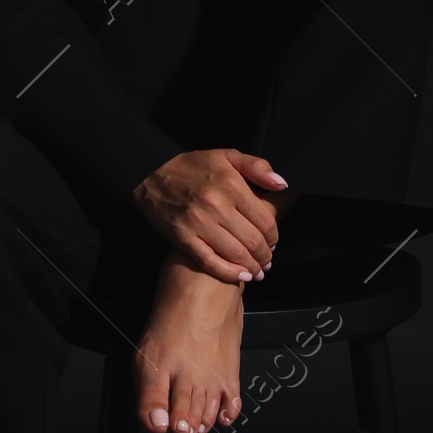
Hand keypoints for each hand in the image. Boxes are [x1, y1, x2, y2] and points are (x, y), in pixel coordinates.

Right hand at [131, 148, 286, 282]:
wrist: (151, 174)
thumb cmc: (191, 166)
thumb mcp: (226, 156)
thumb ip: (257, 167)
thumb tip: (282, 184)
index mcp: (231, 185)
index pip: (265, 220)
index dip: (274, 236)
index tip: (273, 242)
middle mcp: (217, 205)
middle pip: (253, 241)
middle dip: (265, 256)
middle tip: (267, 261)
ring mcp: (199, 223)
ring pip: (236, 254)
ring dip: (252, 268)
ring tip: (258, 271)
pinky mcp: (183, 237)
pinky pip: (211, 262)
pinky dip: (229, 273)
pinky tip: (240, 276)